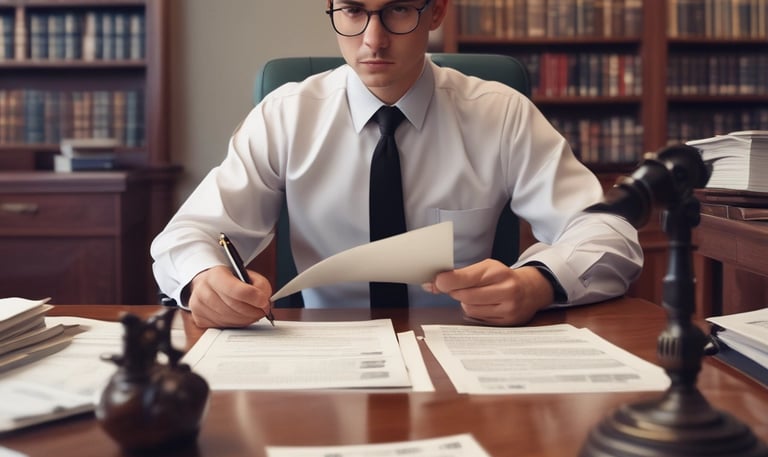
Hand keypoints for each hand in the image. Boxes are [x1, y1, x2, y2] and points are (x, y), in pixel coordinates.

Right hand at [186, 266, 272, 327]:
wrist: (208, 285)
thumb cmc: (229, 281)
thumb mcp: (246, 275)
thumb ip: (259, 284)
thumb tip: (263, 300)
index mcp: (215, 275)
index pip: (236, 290)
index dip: (253, 297)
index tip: (264, 301)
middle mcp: (203, 290)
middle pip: (235, 307)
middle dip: (254, 310)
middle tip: (263, 309)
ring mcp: (198, 307)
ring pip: (231, 319)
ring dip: (247, 319)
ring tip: (253, 313)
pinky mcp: (199, 320)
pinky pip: (224, 327)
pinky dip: (237, 325)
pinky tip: (240, 317)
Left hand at [423, 259, 554, 325]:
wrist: (530, 290)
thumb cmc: (502, 277)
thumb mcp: (486, 268)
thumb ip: (461, 274)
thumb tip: (432, 284)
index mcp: (498, 272)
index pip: (467, 277)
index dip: (448, 281)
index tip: (437, 281)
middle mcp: (506, 290)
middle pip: (465, 296)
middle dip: (456, 292)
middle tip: (456, 288)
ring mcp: (508, 308)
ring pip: (470, 309)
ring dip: (466, 303)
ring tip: (476, 296)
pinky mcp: (507, 322)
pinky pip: (478, 319)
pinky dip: (476, 312)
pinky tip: (484, 305)